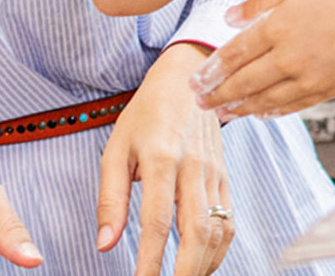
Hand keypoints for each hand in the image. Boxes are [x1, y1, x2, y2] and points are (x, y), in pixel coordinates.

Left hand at [98, 44, 233, 275]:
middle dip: (185, 272)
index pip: (157, 222)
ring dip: (205, 265)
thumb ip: (110, 199)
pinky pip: (229, 220)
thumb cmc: (146, 113)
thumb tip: (105, 244)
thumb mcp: (116, 149)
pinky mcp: (225, 177)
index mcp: (160, 159)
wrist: (188, 78)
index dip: (150, 260)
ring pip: (218, 231)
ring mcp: (214, 173)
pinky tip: (202, 263)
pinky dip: (219, 249)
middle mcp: (193, 168)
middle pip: (197, 232)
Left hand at [191, 0, 334, 119]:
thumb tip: (231, 17)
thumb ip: (265, 2)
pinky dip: (271, 111)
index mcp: (281, 25)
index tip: (195, 77)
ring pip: (264, 100)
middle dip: (217, 93)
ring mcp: (309, 78)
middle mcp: (290, 56)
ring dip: (238, 107)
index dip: (212, 68)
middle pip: (243, 81)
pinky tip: (260, 112)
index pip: (235, 52)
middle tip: (198, 100)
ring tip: (222, 112)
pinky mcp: (327, 91)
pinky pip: (291, 106)